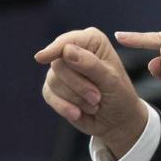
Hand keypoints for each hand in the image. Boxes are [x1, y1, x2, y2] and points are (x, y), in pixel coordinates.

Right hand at [35, 27, 146, 158]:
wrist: (116, 119)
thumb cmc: (119, 95)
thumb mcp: (110, 80)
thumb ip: (90, 64)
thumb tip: (66, 51)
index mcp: (92, 40)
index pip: (67, 41)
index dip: (54, 49)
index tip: (41, 58)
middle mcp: (74, 50)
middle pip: (59, 64)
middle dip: (78, 85)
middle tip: (97, 97)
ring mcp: (62, 69)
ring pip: (53, 80)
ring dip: (75, 98)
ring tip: (94, 104)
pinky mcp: (54, 87)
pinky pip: (49, 94)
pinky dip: (64, 106)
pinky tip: (78, 113)